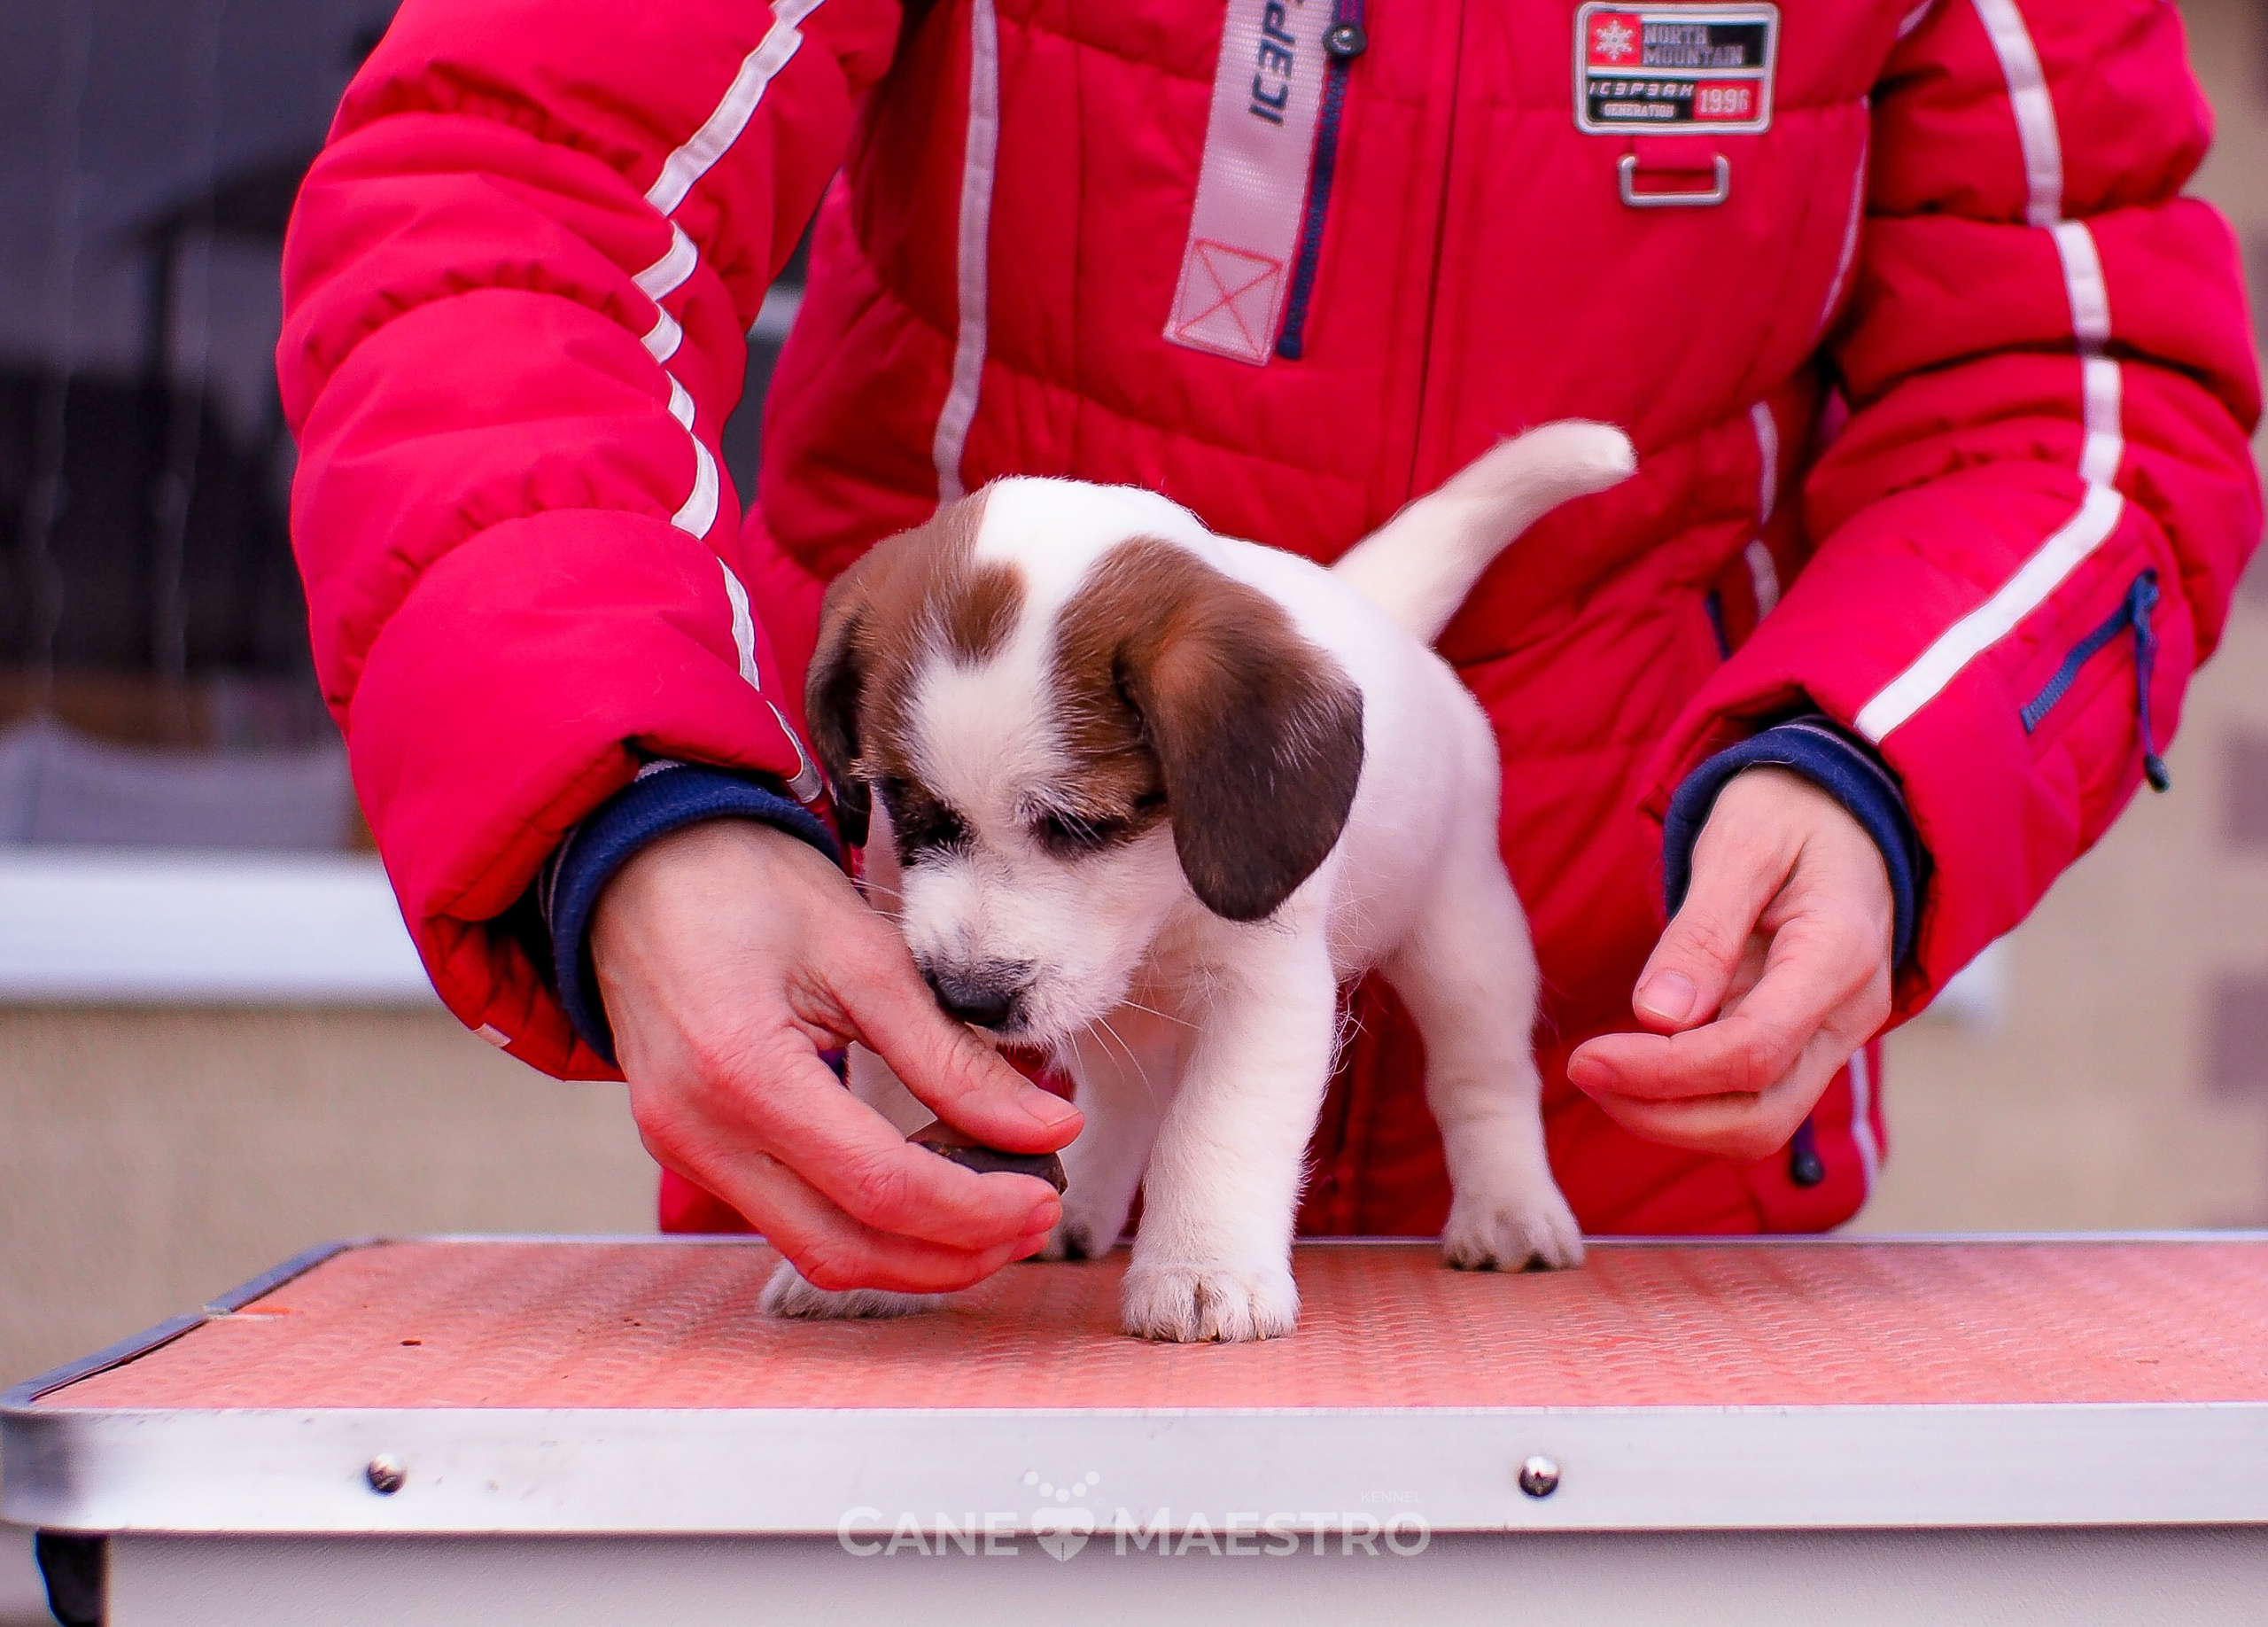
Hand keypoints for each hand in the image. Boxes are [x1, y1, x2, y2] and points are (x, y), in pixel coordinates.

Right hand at [592, 820, 1080, 1291]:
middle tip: (1036, 1214)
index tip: (1045, 1192)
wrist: (638, 864)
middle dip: (954, 1252)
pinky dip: (867, 1224)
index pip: (881, 1188)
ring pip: (816, 1251)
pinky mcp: (692, 1151)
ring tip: (996, 1211)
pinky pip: (789, 1220)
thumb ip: (953, 1055)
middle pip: (845, 1250)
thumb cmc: (749, 886)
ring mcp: (685, 1151)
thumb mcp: (864, 955)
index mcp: (743, 1073)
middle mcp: (699, 1134)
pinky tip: (930, 1188)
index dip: (976, 1210)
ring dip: (914, 1254)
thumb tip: (1050, 1124)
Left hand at [1566, 768, 1893, 1161]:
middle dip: (1661, 1114)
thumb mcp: (1742, 843)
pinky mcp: (1807, 1045)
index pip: (1753, 1052)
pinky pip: (1751, 1100)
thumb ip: (1702, 930)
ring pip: (1757, 1124)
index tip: (1587, 1060)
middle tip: (1583, 1072)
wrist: (1846, 813)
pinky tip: (1635, 1064)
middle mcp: (1849, 1013)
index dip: (1663, 1072)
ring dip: (1670, 1117)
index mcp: (1838, 955)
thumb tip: (1658, 1016)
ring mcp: (1834, 1037)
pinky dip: (1687, 1100)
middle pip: (1759, 1117)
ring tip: (1601, 1072)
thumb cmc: (1790, 813)